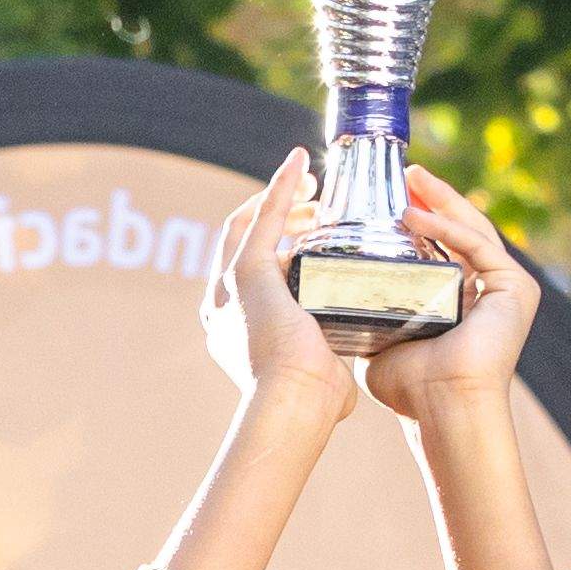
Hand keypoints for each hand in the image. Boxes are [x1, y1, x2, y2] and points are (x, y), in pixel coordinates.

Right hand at [197, 151, 361, 428]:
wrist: (291, 403)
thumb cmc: (308, 406)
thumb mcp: (318, 382)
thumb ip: (327, 375)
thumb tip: (348, 387)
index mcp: (235, 333)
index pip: (251, 279)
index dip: (278, 250)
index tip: (311, 234)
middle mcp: (222, 308)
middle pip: (243, 247)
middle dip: (279, 220)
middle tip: (317, 205)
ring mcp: (229, 288)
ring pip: (247, 228)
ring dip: (279, 201)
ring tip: (313, 184)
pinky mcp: (246, 271)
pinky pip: (263, 218)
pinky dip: (280, 187)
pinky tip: (298, 163)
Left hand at [352, 164, 542, 425]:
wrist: (441, 410)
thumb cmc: (410, 388)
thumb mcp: (381, 340)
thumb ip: (369, 314)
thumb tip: (332, 294)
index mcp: (463, 299)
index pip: (444, 246)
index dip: (421, 218)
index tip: (391, 197)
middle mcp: (490, 289)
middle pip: (461, 230)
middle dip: (433, 198)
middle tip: (406, 173)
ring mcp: (508, 287)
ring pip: (472, 229)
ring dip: (441, 200)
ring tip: (412, 177)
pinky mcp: (517, 288)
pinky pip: (478, 245)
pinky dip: (447, 228)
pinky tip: (417, 214)